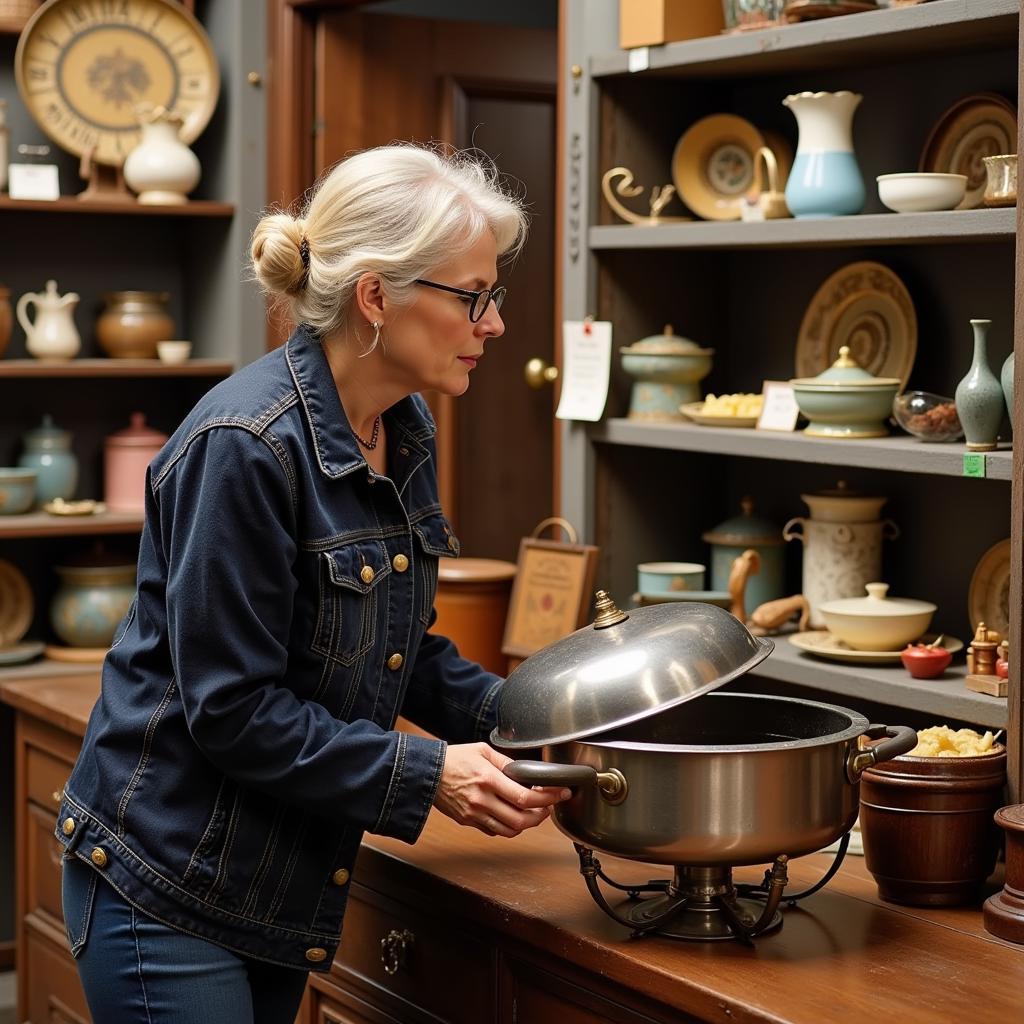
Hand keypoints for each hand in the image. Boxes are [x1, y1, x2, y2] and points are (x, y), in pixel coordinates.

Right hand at [432, 742, 571, 837]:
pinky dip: (508, 827)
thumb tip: (526, 771)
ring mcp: (475, 814)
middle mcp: (482, 800)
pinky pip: (494, 831)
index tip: (560, 794)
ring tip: (533, 813)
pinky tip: (512, 816)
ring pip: (510, 830)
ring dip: (527, 824)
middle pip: (522, 820)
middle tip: (549, 806)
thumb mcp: (482, 751)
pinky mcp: (468, 822)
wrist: (426, 773)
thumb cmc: (453, 759)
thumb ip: (506, 762)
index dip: (548, 799)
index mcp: (488, 779)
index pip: (526, 798)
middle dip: (542, 815)